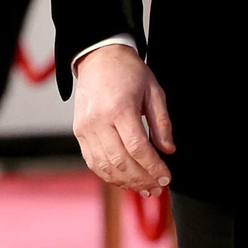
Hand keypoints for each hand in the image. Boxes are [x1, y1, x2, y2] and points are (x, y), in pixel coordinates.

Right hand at [73, 44, 175, 195]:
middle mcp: (98, 121)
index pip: (137, 148)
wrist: (99, 59)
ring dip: (126, 182)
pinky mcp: (79, 132)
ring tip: (144, 188)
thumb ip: (162, 123)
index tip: (166, 177)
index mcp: (119, 109)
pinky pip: (92, 161)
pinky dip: (109, 175)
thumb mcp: (154, 92)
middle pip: (120, 161)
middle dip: (142, 179)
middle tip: (158, 187)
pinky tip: (125, 180)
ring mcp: (85, 128)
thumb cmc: (129, 73)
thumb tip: (168, 150)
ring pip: (104, 166)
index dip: (153, 167)